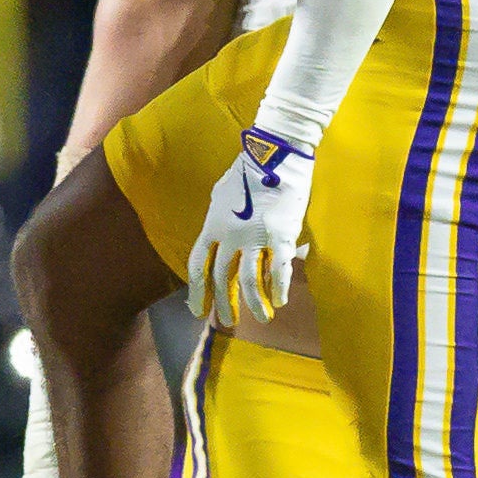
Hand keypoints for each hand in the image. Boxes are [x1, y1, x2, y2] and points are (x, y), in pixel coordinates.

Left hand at [187, 124, 312, 327]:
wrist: (274, 155)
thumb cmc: (249, 171)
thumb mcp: (222, 195)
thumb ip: (220, 219)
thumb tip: (220, 237)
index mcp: (213, 225)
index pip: (198, 265)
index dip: (197, 291)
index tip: (198, 310)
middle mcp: (230, 235)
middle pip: (221, 278)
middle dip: (224, 304)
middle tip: (228, 322)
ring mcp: (255, 238)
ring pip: (249, 281)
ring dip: (253, 304)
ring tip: (261, 319)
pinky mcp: (280, 236)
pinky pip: (278, 270)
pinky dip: (278, 288)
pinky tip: (279, 300)